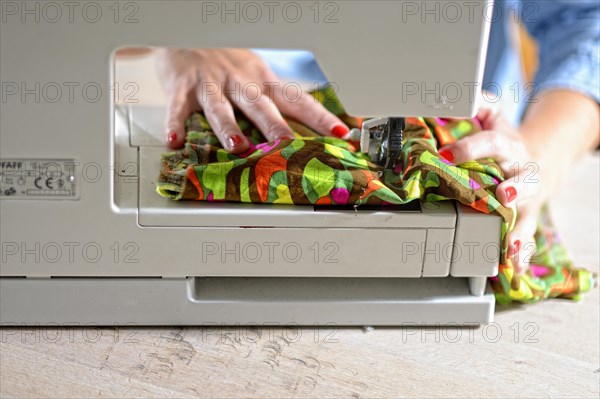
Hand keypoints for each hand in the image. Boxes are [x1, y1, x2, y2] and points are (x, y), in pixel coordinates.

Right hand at [157, 48, 349, 152]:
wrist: (188, 35)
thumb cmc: (228, 63)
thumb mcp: (257, 76)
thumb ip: (275, 103)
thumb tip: (304, 134)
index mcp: (263, 81)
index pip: (297, 100)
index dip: (319, 117)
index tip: (341, 134)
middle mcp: (240, 82)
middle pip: (260, 105)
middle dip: (275, 126)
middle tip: (288, 144)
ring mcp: (211, 84)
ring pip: (221, 107)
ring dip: (229, 128)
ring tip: (237, 147)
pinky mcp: (183, 88)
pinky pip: (178, 107)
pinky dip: (175, 123)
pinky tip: (175, 140)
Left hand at [438, 108, 541, 273]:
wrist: (536, 161)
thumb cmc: (505, 142)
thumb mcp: (495, 116)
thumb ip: (480, 103)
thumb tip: (460, 95)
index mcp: (509, 146)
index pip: (491, 143)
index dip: (470, 148)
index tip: (446, 157)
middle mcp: (521, 172)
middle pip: (520, 179)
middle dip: (512, 187)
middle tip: (502, 194)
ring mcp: (526, 198)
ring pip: (525, 213)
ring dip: (518, 229)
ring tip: (510, 245)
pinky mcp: (527, 217)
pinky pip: (527, 237)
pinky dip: (522, 253)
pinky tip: (516, 267)